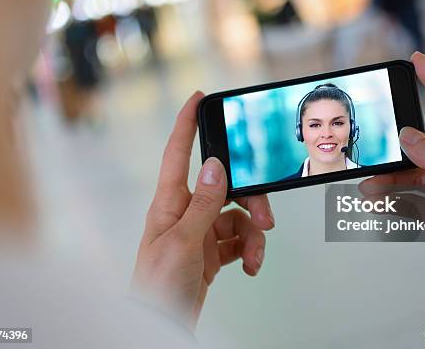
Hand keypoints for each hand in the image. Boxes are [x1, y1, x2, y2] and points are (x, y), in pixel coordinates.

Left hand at [131, 91, 274, 329]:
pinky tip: (249, 265)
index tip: (197, 98)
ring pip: (237, 216)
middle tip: (266, 218)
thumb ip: (203, 204)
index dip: (186, 124)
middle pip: (225, 188)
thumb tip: (216, 167)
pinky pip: (238, 240)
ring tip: (255, 255)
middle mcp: (185, 213)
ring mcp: (199, 233)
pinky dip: (249, 250)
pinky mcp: (211, 253)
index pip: (177, 154)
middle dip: (250, 200)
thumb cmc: (158, 287)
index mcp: (169, 204)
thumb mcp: (182, 243)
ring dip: (253, 233)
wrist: (160, 325)